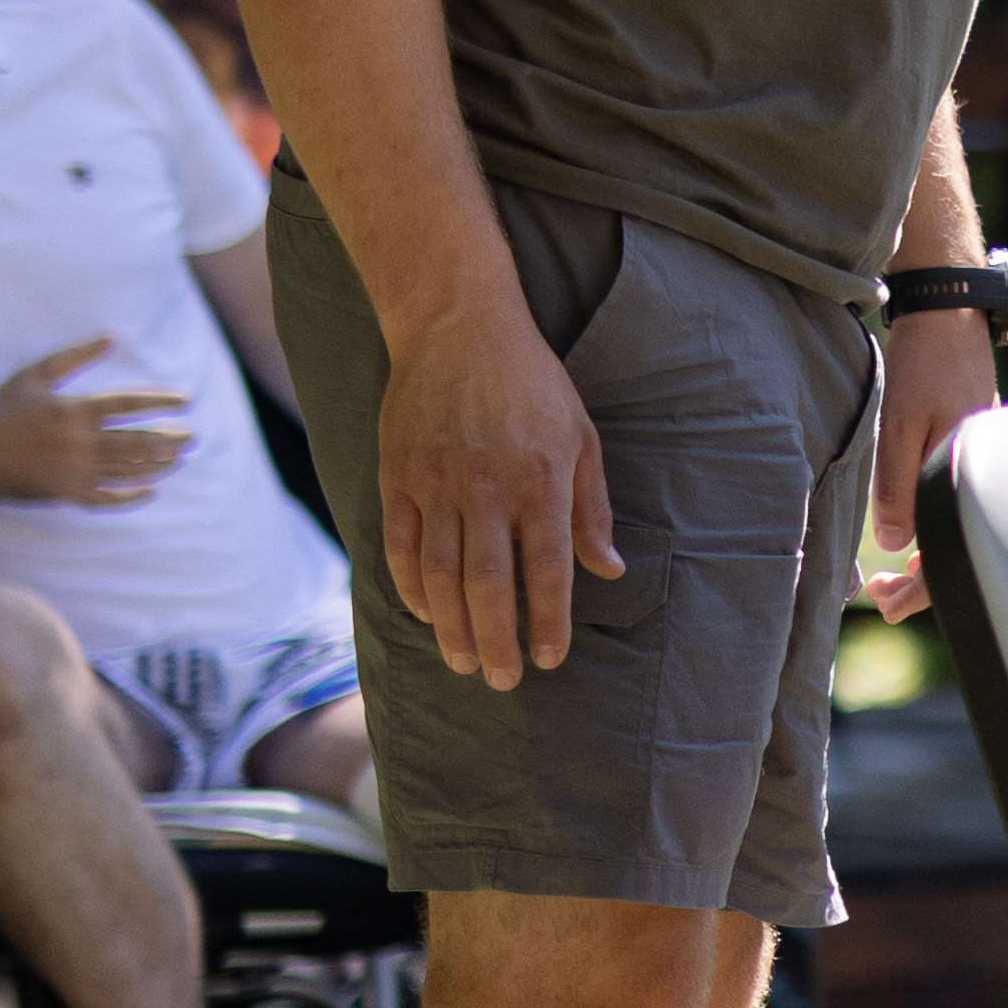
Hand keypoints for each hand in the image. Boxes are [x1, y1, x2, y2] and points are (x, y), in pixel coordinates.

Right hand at [0, 337, 192, 510]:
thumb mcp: (32, 375)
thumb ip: (73, 356)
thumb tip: (110, 336)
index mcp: (72, 410)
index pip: (128, 404)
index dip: (161, 401)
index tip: (186, 400)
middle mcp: (77, 441)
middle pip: (136, 440)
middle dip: (170, 439)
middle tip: (194, 437)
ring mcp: (72, 470)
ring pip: (127, 469)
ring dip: (158, 464)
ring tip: (180, 457)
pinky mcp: (64, 493)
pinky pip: (106, 498)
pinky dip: (131, 496)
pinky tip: (151, 490)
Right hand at [378, 293, 614, 692]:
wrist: (457, 327)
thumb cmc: (532, 384)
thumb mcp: (581, 437)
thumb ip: (591, 508)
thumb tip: (610, 570)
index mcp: (541, 479)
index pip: (548, 568)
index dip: (549, 620)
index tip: (551, 658)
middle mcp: (486, 488)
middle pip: (488, 584)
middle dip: (496, 640)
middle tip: (504, 680)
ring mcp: (435, 484)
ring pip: (440, 575)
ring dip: (452, 627)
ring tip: (463, 662)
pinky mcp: (397, 478)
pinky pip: (399, 547)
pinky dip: (411, 588)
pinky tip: (427, 614)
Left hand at [859, 300, 997, 617]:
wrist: (949, 312)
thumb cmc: (925, 362)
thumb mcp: (900, 423)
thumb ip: (897, 485)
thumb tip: (895, 545)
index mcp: (972, 469)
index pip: (951, 546)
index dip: (921, 586)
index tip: (888, 604)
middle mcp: (985, 471)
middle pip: (960, 543)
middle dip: (923, 582)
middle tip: (884, 600)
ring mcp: (982, 460)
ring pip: (958, 524)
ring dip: (927, 556)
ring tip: (891, 578)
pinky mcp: (973, 448)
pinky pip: (957, 502)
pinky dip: (935, 526)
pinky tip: (913, 534)